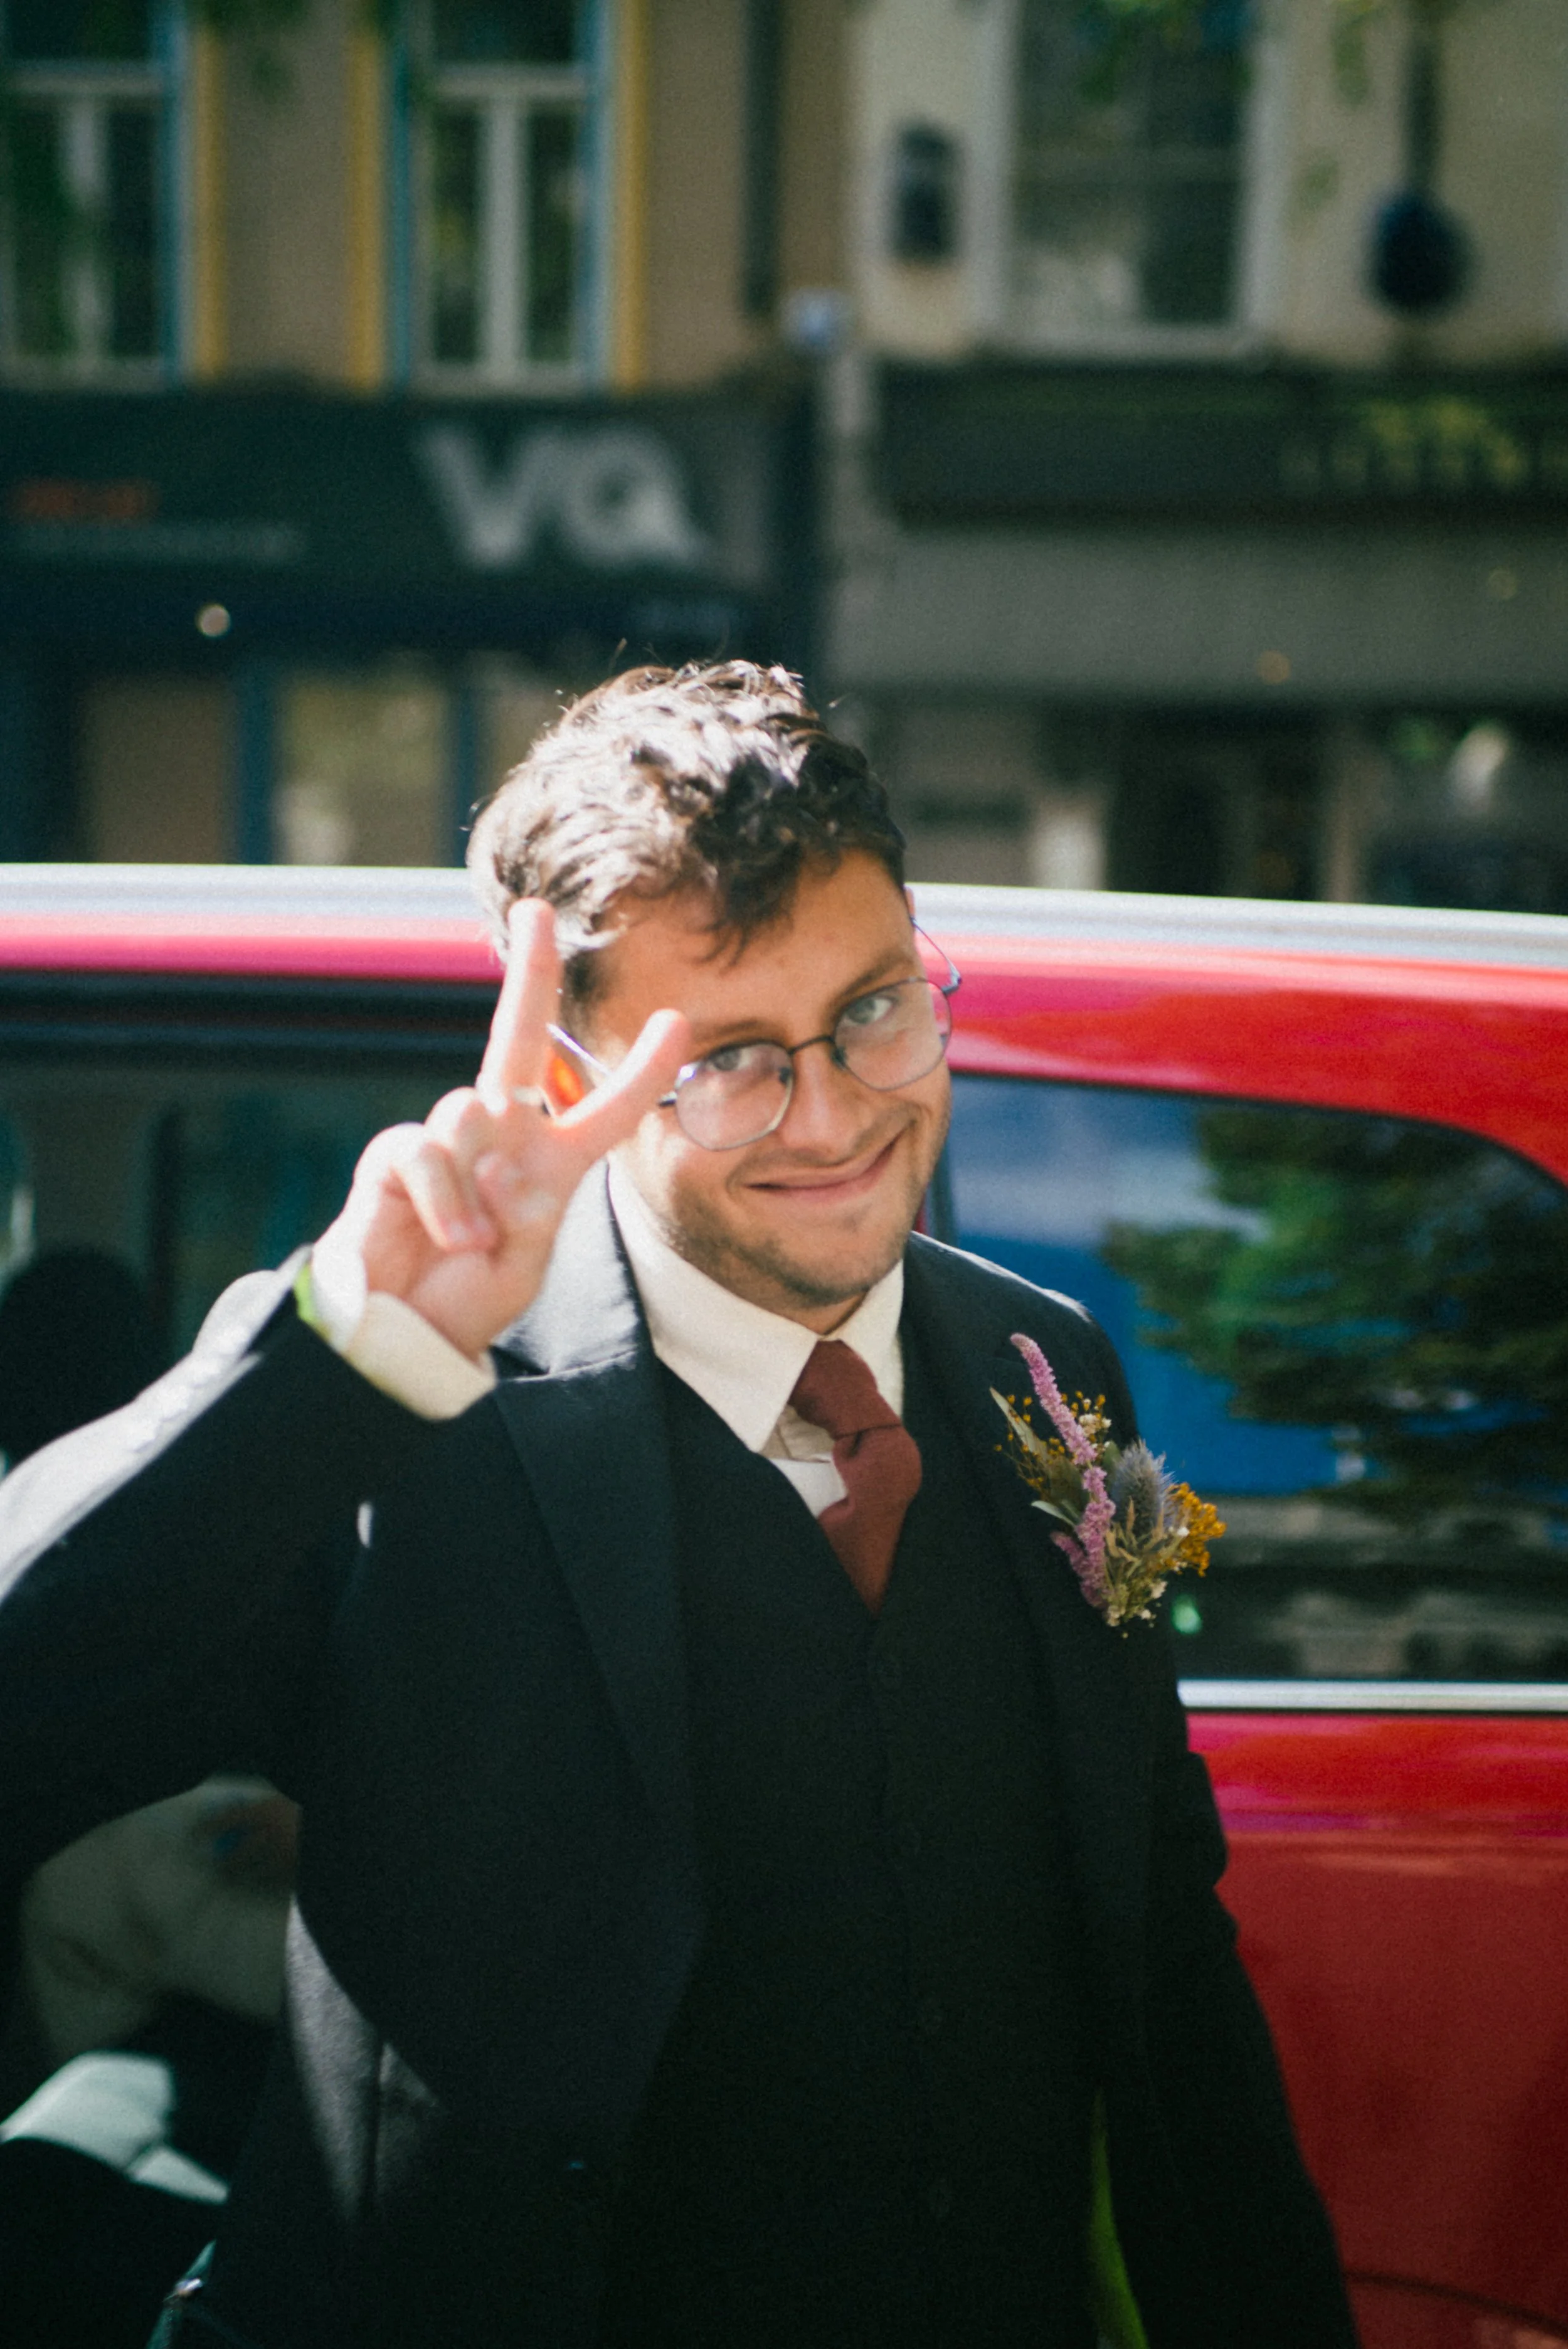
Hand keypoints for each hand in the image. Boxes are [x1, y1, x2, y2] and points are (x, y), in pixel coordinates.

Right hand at [313, 902, 689, 1359]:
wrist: (402, 1333)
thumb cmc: (468, 1301)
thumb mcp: (524, 1259)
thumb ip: (520, 1206)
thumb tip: (486, 1158)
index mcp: (548, 1164)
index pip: (603, 1109)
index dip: (640, 1071)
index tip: (677, 1023)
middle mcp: (501, 1137)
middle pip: (516, 1036)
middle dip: (529, 972)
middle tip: (538, 912)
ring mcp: (449, 1141)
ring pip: (469, 1108)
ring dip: (474, 1185)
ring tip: (470, 1244)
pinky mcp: (398, 1155)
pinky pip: (427, 1152)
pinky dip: (443, 1200)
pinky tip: (446, 1238)